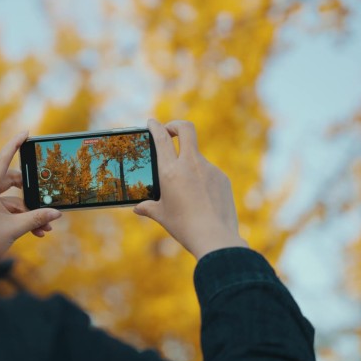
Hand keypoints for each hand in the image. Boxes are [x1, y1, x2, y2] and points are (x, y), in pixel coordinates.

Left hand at [0, 131, 61, 253]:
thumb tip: (56, 214)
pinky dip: (21, 219)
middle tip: (45, 195)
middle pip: (10, 182)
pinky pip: (7, 212)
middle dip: (30, 192)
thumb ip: (35, 219)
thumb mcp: (13, 229)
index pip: (2, 161)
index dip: (14, 145)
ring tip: (45, 227)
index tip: (26, 133)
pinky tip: (36, 232)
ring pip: (11, 201)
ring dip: (29, 212)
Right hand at [134, 120, 247, 259]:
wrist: (215, 238)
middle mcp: (190, 164)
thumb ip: (148, 207)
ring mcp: (209, 169)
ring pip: (196, 155)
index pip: (162, 138)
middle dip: (176, 125)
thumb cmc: (184, 227)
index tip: (152, 123)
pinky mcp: (222, 178)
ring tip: (185, 189)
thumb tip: (138, 207)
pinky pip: (209, 172)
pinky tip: (200, 198)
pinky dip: (201, 179)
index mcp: (170, 171)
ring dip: (188, 162)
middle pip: (186, 129)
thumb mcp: (162, 216)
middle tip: (170, 131)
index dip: (156, 126)